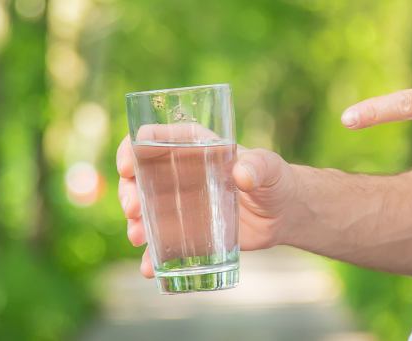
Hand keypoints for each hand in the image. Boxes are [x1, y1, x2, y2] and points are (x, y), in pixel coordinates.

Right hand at [116, 136, 298, 277]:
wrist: (283, 215)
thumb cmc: (276, 181)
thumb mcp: (270, 169)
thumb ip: (259, 166)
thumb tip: (242, 174)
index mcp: (193, 146)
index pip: (153, 138)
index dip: (133, 149)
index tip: (128, 167)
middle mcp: (179, 172)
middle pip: (140, 176)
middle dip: (128, 192)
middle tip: (134, 209)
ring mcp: (179, 203)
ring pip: (144, 209)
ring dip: (134, 223)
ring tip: (137, 237)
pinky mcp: (186, 230)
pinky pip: (161, 241)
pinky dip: (151, 255)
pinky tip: (148, 267)